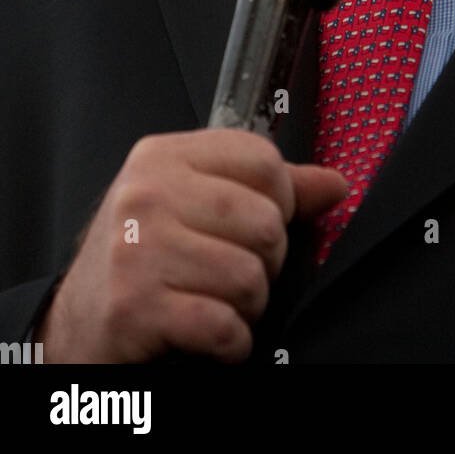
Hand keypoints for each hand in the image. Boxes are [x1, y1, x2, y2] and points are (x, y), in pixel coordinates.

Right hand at [34, 130, 346, 363]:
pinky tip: (212, 334)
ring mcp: (139, 250)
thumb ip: (264, 189)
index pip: (262, 160)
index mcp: (163, 157)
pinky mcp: (136, 306)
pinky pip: (224, 325)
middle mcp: (147, 195)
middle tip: (234, 271)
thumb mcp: (191, 203)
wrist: (77, 324)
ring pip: (250, 276)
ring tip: (218, 302)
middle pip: (266, 220)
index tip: (261, 222)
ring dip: (248, 305)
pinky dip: (232, 341)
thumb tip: (334, 184)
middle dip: (267, 261)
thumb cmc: (140, 258)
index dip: (280, 198)